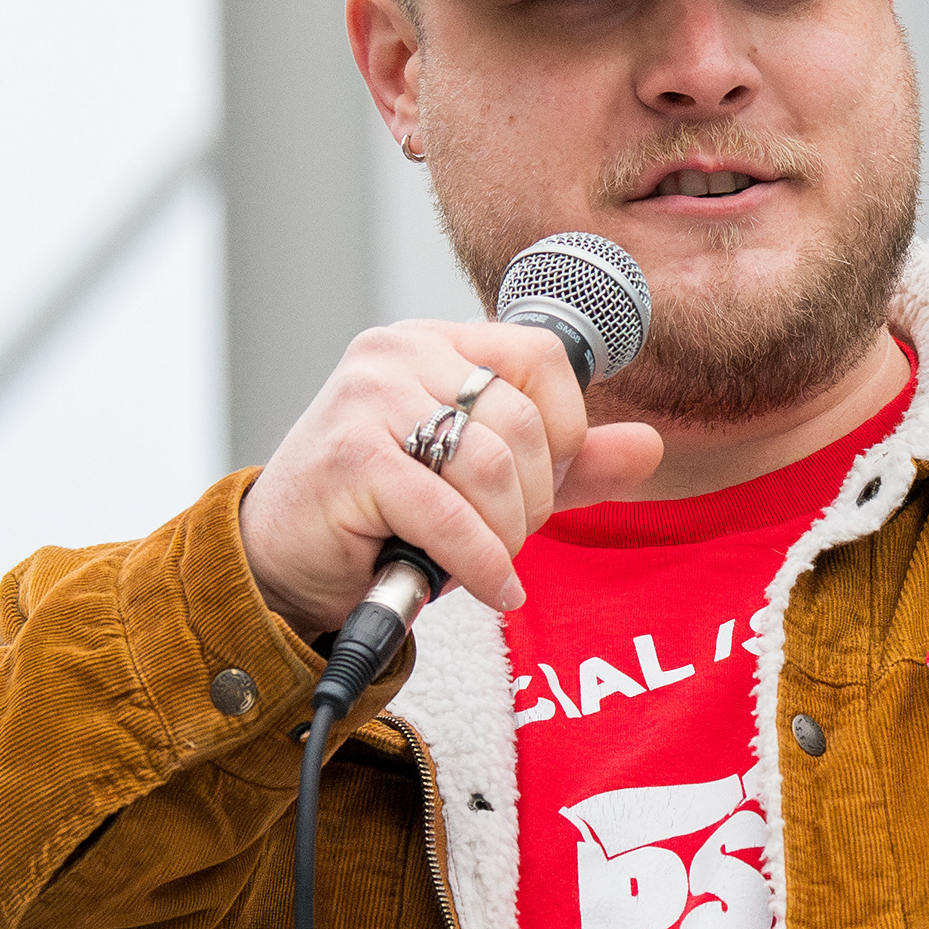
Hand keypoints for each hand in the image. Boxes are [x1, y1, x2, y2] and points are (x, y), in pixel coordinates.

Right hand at [240, 319, 663, 634]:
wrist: (279, 560)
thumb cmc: (381, 514)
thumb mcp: (485, 481)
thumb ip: (567, 462)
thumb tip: (649, 445)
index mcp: (434, 341)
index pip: (542, 354)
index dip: (565, 428)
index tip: (541, 479)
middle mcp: (398, 353)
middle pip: (523, 420)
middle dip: (535, 498)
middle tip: (505, 535)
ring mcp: (368, 398)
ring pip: (493, 466)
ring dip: (506, 534)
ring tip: (486, 560)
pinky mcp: (351, 458)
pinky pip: (452, 514)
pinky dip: (482, 563)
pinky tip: (490, 587)